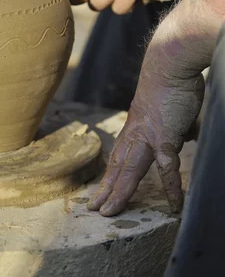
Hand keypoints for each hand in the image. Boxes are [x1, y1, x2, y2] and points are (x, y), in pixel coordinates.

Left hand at [87, 62, 203, 215]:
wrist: (168, 64)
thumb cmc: (170, 84)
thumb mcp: (166, 110)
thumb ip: (173, 127)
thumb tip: (184, 135)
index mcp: (134, 129)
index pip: (119, 158)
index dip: (109, 177)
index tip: (100, 192)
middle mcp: (135, 135)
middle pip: (117, 168)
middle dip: (105, 189)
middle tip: (93, 209)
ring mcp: (148, 137)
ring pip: (130, 171)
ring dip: (119, 192)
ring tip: (110, 212)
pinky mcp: (165, 137)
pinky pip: (167, 168)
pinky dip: (171, 188)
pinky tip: (175, 205)